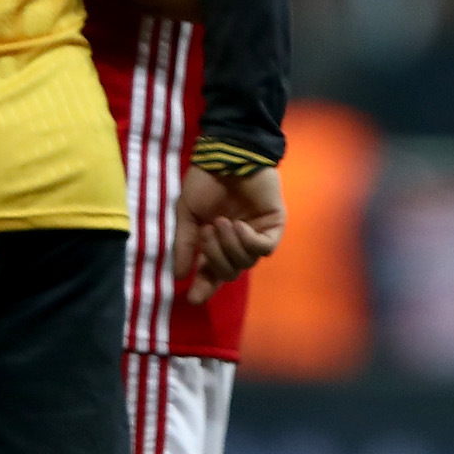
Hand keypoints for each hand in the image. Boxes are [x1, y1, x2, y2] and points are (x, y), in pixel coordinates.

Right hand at [180, 165, 284, 299]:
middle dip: (215, 258)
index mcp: (216, 243)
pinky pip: (264, 248)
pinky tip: (239, 226)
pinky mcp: (273, 225)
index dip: (204, 287)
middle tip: (206, 233)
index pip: (211, 274)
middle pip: (229, 273)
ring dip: (230, 246)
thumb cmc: (206, 180)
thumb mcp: (187, 213)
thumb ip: (185, 244)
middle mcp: (236, 243)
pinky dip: (249, 242)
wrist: (227, 154)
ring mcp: (256, 235)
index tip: (193, 298)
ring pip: (246, 262)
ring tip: (221, 222)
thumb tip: (179, 276)